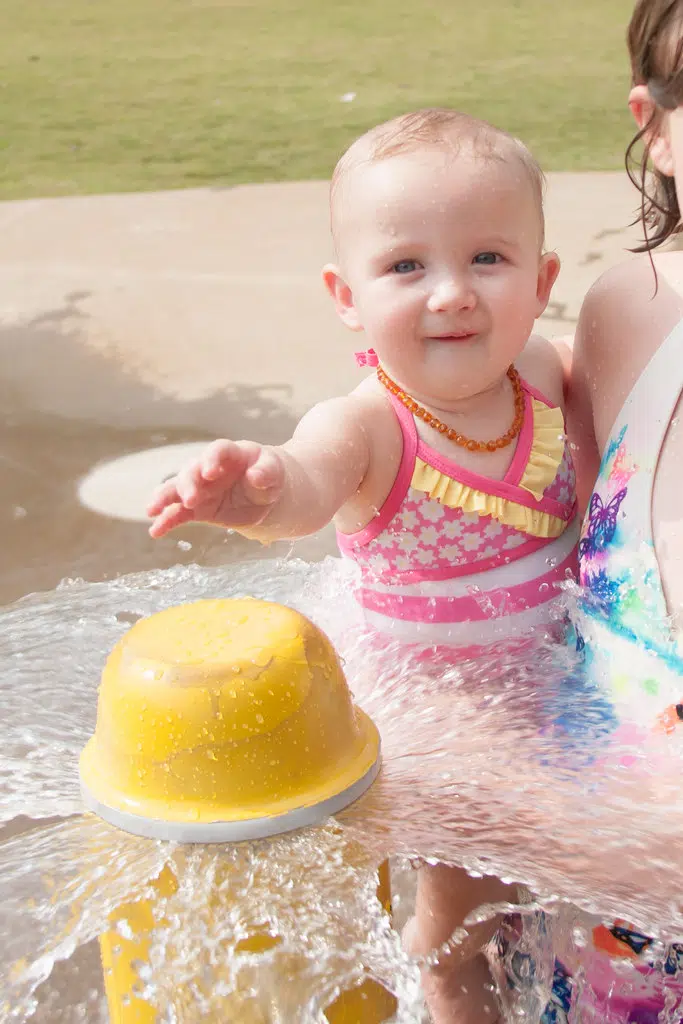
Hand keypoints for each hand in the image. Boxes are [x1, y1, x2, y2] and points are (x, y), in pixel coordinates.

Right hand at [146, 439, 284, 537]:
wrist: (264, 493)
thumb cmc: (268, 475)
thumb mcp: (273, 472)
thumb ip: (266, 473)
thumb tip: (256, 476)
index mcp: (230, 454)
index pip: (217, 451)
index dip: (211, 459)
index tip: (209, 472)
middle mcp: (209, 467)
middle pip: (192, 470)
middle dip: (188, 484)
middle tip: (190, 499)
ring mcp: (201, 487)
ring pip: (177, 489)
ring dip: (165, 498)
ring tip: (153, 510)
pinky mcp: (198, 508)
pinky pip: (178, 513)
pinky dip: (166, 520)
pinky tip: (156, 531)